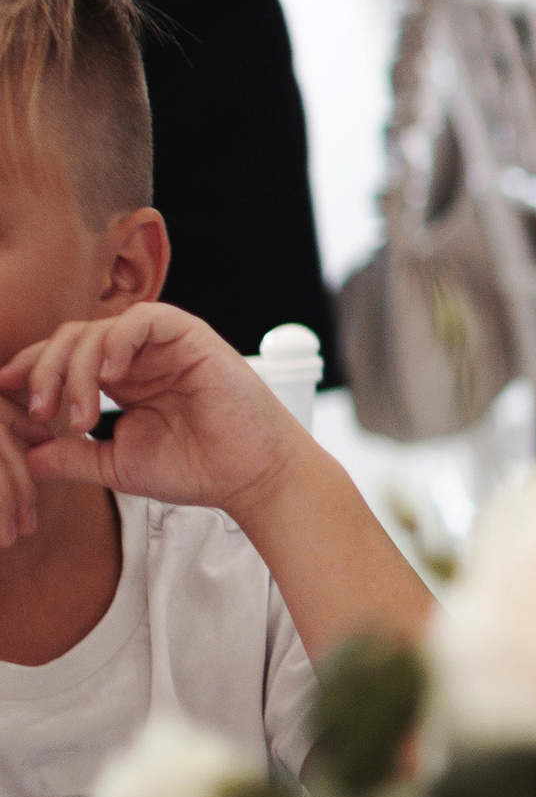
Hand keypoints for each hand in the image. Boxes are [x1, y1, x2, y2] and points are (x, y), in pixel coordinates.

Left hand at [0, 305, 307, 535]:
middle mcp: (138, 355)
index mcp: (122, 379)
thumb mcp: (118, 466)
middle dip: (46, 371)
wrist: (250, 477)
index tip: (3, 392)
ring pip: (99, 328)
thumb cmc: (196, 469)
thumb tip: (25, 460)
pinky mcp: (190, 336)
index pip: (65, 357)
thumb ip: (73, 458)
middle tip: (40, 412)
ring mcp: (163, 343)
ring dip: (78, 369)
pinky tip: (111, 377)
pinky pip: (143, 319)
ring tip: (79, 416)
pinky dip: (118, 341)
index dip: (31, 369)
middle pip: (73, 337)